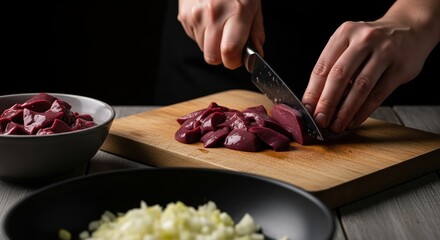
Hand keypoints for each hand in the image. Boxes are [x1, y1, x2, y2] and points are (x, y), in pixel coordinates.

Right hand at [177, 0, 264, 68]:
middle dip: (222, 57)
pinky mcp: (184, 16)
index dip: (234, 61)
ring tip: (219, 25)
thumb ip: (256, 32)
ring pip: (203, 48)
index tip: (237, 59)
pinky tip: (208, 19)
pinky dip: (202, 34)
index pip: (229, 52)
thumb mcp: (254, 5)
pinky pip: (194, 37)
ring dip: (212, 44)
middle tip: (229, 46)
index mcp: (236, 12)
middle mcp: (214, 14)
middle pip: (212, 57)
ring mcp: (196, 15)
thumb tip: (257, 54)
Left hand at [302, 12, 438, 133]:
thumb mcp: (349, 44)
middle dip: (327, 102)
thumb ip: (333, 67)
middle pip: (340, 75)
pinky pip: (378, 94)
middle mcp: (364, 40)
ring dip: (346, 111)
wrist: (410, 29)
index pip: (323, 66)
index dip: (313, 91)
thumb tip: (314, 102)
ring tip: (337, 125)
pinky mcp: (400, 67)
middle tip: (320, 120)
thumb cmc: (372, 43)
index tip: (307, 110)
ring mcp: (385, 52)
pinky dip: (364, 111)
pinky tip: (354, 121)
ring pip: (360, 87)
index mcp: (345, 33)